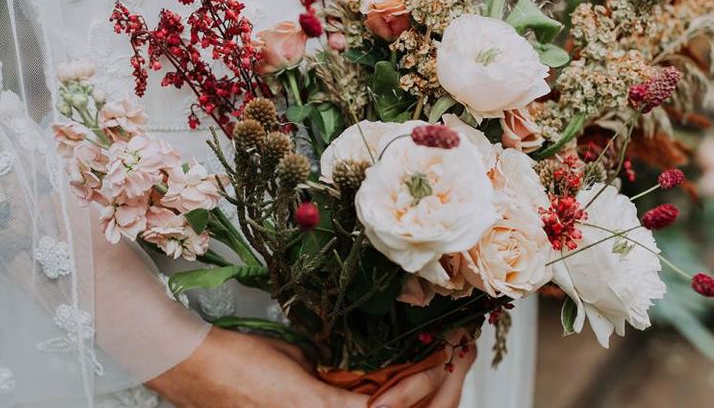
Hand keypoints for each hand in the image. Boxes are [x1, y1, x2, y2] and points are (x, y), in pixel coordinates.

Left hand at [146, 326, 464, 407]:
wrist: (205, 368)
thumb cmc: (246, 369)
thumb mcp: (306, 372)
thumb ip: (341, 377)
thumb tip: (378, 361)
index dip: (433, 398)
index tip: (451, 366)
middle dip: (446, 392)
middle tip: (463, 359)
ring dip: (438, 385)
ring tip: (454, 356)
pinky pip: (382, 407)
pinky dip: (410, 386)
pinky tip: (429, 364)